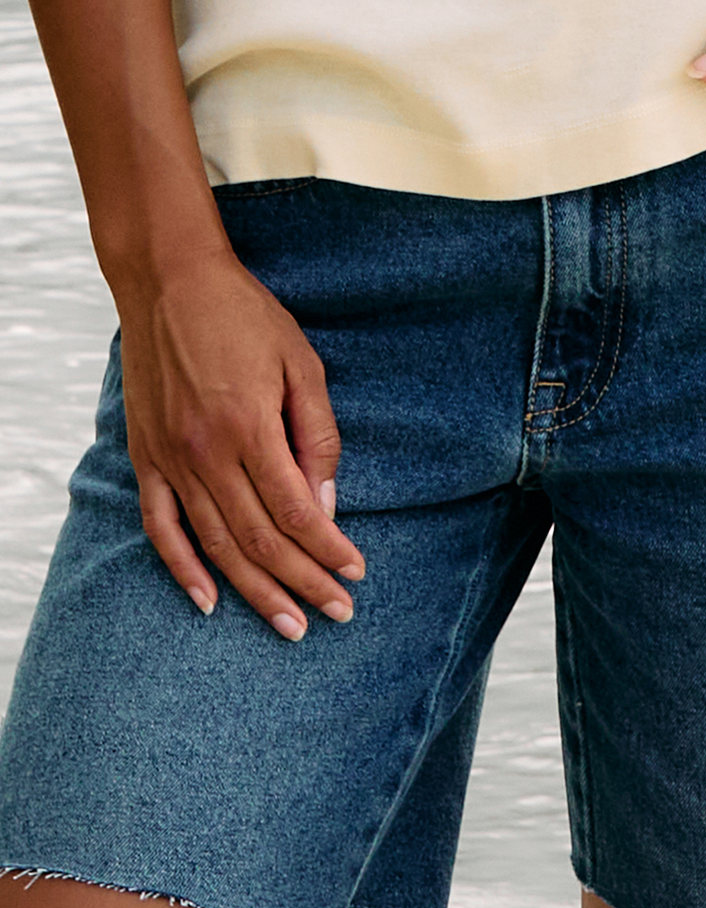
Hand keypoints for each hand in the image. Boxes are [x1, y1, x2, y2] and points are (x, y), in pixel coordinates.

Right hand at [113, 248, 364, 635]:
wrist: (170, 284)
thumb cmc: (245, 317)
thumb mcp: (300, 363)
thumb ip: (316, 436)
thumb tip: (326, 505)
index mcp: (249, 427)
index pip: (296, 511)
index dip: (328, 550)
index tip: (356, 574)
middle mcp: (206, 453)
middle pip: (259, 539)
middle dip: (302, 583)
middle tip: (336, 616)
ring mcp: (171, 460)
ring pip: (215, 545)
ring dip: (253, 591)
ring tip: (288, 624)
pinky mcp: (147, 459)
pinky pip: (161, 528)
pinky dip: (182, 569)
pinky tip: (207, 601)